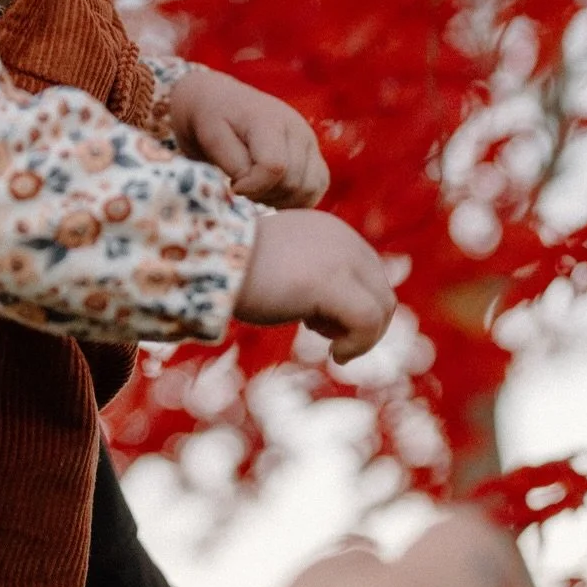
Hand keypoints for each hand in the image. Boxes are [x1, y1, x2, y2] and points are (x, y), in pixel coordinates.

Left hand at [168, 68, 328, 207]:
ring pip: (309, 189)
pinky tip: (272, 191)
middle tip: (241, 185)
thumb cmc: (211, 120)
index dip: (252, 186)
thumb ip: (233, 162)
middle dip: (263, 193)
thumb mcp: (211, 137)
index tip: (232, 184)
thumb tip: (251, 186)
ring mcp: (309, 141)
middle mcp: (297, 128)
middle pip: (293, 183)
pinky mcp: (314, 154)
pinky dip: (296, 198)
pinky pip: (317, 188)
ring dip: (280, 198)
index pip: (275, 167)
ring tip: (256, 187)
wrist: (219, 101)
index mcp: (269, 119)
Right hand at [235, 207, 394, 363]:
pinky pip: (368, 321)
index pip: (367, 275)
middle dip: (363, 324)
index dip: (352, 307)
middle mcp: (342, 238)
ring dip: (362, 335)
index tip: (316, 321)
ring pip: (382, 307)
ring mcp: (340, 258)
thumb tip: (324, 311)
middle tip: (329, 339)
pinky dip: (360, 345)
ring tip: (328, 342)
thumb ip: (307, 276)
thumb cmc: (231, 272)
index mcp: (329, 231)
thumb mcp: (279, 267)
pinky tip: (337, 355)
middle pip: (381, 291)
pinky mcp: (332, 283)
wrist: (203, 261)